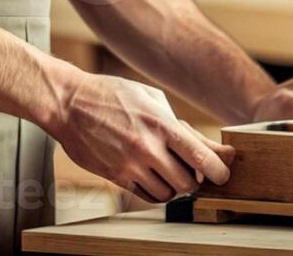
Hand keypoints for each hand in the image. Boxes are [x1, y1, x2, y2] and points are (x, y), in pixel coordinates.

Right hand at [51, 72, 234, 203]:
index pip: (201, 156)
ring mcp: (130, 164)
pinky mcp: (115, 176)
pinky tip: (154, 177)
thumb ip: (182, 126)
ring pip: (168, 194)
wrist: (69, 103)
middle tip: (193, 172)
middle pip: (187, 183)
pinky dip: (156, 192)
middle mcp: (147, 147)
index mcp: (161, 123)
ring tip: (169, 171)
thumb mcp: (151, 99)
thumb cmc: (113, 95)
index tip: (222, 174)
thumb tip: (211, 146)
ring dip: (174, 187)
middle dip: (195, 181)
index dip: (218, 170)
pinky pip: (146, 196)